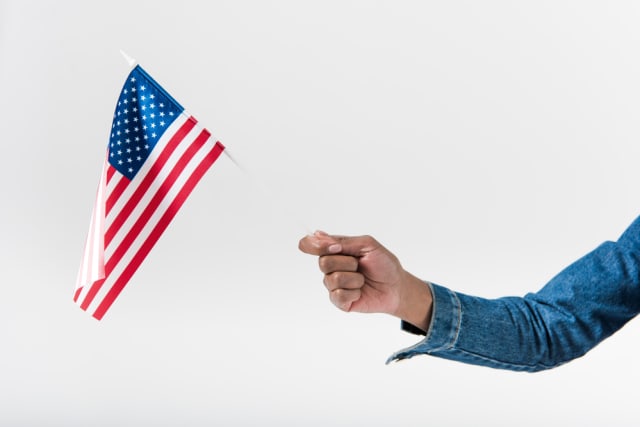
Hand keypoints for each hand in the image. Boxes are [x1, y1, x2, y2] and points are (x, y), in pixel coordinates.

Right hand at [298, 231, 432, 330]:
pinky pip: (338, 295)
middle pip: (323, 262)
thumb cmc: (383, 264)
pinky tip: (360, 292)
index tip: (335, 247)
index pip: (310, 244)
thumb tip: (318, 236)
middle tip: (359, 264)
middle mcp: (330, 266)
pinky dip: (354, 292)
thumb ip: (343, 241)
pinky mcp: (339, 301)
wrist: (396, 286)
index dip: (313, 245)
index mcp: (333, 250)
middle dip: (347, 263)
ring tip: (363, 279)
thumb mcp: (367, 245)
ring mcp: (333, 285)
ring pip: (332, 279)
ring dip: (354, 278)